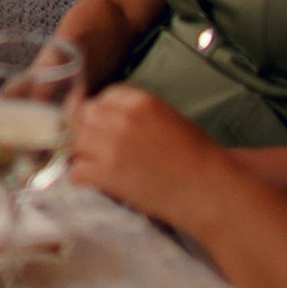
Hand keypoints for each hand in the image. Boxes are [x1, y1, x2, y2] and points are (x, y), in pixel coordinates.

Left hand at [67, 84, 232, 227]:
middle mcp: (121, 119)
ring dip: (82, 155)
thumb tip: (106, 118)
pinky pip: (77, 171)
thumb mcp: (168, 118)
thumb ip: (136, 113)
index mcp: (139, 101)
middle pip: (84, 117)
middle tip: (96, 149)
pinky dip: (82, 178)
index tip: (105, 127)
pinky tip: (95, 183)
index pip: (103, 97)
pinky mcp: (107, 175)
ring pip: (75, 143)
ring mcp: (111, 146)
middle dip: (86, 132)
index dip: (101, 113)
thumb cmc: (198, 157)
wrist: (211, 190)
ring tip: (95, 166)